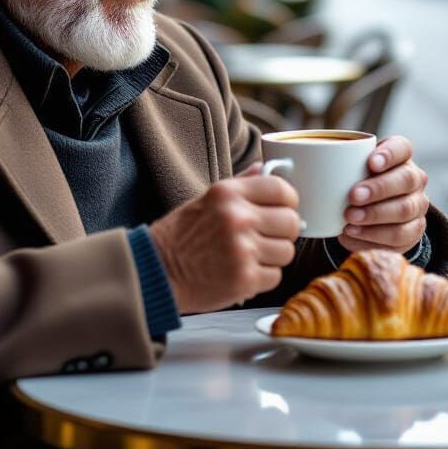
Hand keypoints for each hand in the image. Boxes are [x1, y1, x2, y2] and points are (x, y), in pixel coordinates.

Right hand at [149, 165, 300, 312]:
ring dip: (273, 256)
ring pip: (287, 251)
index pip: (281, 189)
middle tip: (267, 235)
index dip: (288, 200)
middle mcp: (237, 218)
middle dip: (283, 231)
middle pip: (291, 222)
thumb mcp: (208, 199)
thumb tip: (264, 169)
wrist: (156, 270)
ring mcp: (242, 250)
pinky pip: (275, 276)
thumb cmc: (181, 235)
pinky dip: (263, 277)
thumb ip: (241, 184)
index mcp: (228, 193)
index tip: (284, 208)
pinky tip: (242, 271)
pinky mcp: (244, 279)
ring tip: (250, 255)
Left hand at [337, 136, 428, 254]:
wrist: (373, 211)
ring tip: (349, 219)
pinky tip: (353, 234)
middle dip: (378, 188)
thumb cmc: (356, 181)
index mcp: (400, 156)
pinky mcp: (413, 231)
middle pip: (406, 180)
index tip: (370, 162)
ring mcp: (417, 206)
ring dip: (375, 215)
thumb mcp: (349, 168)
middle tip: (353, 196)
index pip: (402, 147)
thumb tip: (292, 163)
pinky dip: (374, 237)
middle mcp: (414, 179)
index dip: (389, 154)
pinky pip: (400, 237)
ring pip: (404, 210)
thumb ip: (334, 162)